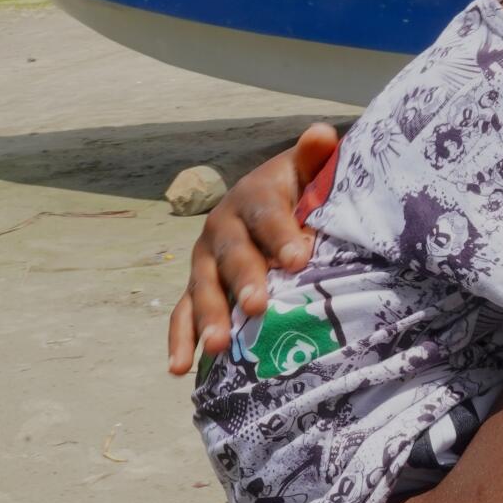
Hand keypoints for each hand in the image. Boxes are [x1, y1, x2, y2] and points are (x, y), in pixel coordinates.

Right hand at [165, 122, 339, 374]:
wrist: (275, 204)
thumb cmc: (301, 192)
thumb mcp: (309, 172)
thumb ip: (315, 158)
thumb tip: (323, 134)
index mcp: (253, 197)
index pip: (267, 215)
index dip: (281, 235)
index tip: (300, 259)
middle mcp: (222, 228)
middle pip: (233, 255)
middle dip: (244, 280)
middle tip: (259, 305)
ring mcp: (205, 261)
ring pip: (203, 288)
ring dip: (209, 317)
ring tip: (217, 346)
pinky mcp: (199, 288)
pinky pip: (184, 314)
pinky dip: (180, 340)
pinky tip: (179, 369)